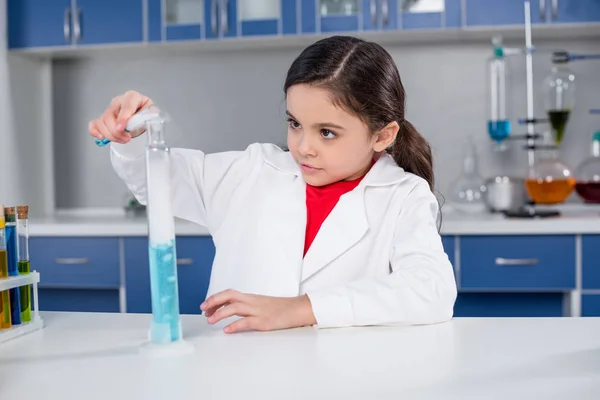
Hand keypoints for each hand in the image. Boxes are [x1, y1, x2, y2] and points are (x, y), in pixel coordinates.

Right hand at [88, 90, 152, 143]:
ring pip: (102, 121)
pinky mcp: (103, 118)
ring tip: (122, 140)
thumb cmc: (145, 114)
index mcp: (132, 97)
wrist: (141, 118)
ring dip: (110, 135)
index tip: (122, 128)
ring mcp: (110, 110)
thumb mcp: (151, 113)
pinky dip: (95, 132)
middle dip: (116, 131)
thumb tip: (151, 115)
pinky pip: (94, 124)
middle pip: (110, 115)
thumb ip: (151, 115)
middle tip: (126, 139)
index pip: (126, 105)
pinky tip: (102, 138)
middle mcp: (119, 102)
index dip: (123, 117)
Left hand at [200, 290, 316, 333]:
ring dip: (220, 313)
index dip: (215, 298)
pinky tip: (227, 330)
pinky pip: (247, 322)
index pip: (229, 293)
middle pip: (229, 296)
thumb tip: (231, 311)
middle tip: (203, 310)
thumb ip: (247, 307)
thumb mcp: (261, 304)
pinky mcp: (264, 321)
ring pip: (235, 308)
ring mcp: (258, 311)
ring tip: (210, 321)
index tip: (205, 306)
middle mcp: (252, 302)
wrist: (298, 309)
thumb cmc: (280, 308)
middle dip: (214, 301)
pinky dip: (235, 325)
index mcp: (251, 298)